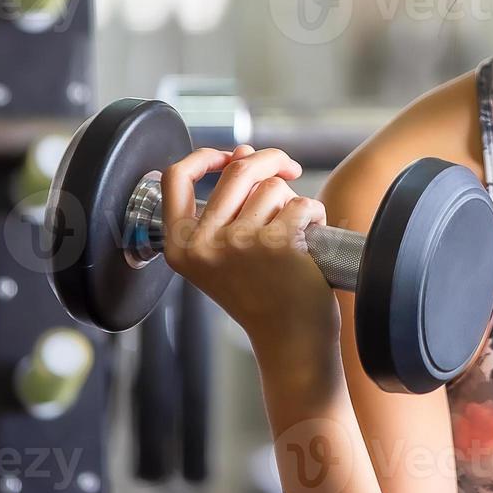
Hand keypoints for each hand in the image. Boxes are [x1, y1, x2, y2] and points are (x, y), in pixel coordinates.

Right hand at [159, 143, 339, 363]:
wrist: (289, 340)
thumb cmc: (262, 294)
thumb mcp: (227, 251)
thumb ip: (228, 202)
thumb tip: (242, 151)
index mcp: (181, 246)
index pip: (175, 177)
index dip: (204, 156)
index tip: (230, 155)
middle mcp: (204, 243)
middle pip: (240, 168)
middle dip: (272, 161)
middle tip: (289, 171)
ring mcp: (240, 242)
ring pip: (275, 187)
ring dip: (294, 202)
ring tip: (295, 234)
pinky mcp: (277, 243)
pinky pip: (304, 203)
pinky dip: (316, 216)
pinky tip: (311, 240)